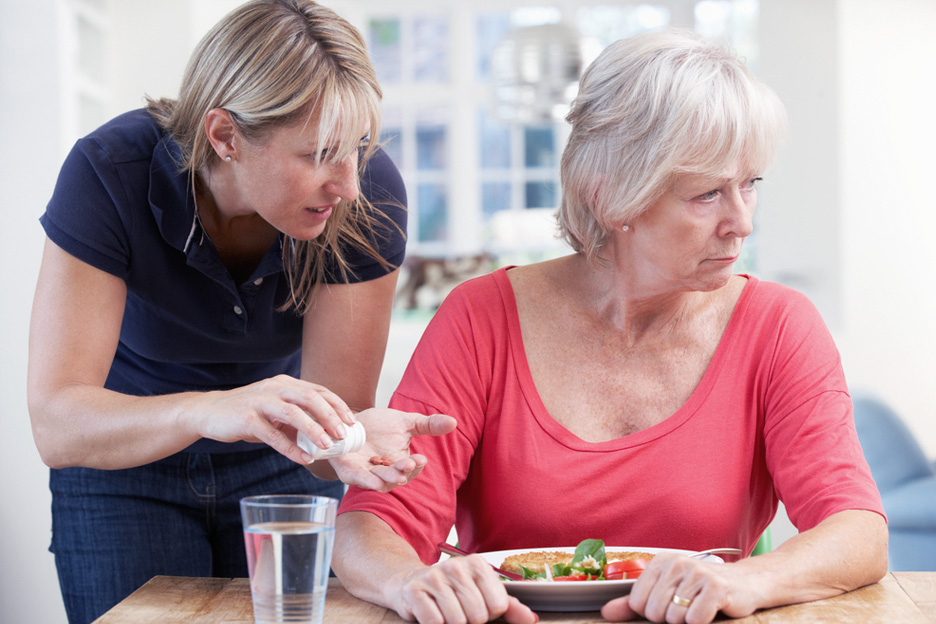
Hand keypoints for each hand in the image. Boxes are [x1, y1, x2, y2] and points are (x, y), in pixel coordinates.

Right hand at [192, 374, 355, 464]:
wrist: (209, 412)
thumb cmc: (248, 413)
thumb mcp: (275, 411)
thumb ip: (297, 418)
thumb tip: (326, 436)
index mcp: (285, 384)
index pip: (318, 390)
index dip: (337, 405)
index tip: (352, 421)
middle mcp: (275, 388)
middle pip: (310, 397)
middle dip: (330, 415)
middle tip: (344, 434)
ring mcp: (260, 402)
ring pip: (293, 413)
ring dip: (313, 430)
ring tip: (327, 446)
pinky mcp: (246, 419)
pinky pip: (272, 435)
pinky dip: (290, 448)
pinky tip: (304, 459)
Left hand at [329, 408, 456, 491]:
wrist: (350, 422)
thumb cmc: (379, 426)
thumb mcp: (406, 422)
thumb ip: (429, 424)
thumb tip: (453, 422)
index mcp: (400, 463)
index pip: (412, 468)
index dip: (416, 465)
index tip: (421, 459)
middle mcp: (385, 472)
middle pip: (396, 478)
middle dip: (402, 472)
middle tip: (408, 465)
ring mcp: (367, 474)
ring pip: (379, 482)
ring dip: (387, 479)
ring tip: (396, 475)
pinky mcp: (349, 473)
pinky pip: (358, 479)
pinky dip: (366, 481)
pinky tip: (373, 481)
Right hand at [391, 555, 537, 623]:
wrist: (412, 584)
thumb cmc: (453, 592)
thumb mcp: (482, 594)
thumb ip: (509, 607)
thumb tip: (531, 619)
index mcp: (478, 564)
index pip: (498, 605)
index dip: (489, 614)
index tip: (477, 606)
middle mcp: (456, 566)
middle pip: (478, 615)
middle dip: (470, 621)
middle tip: (459, 611)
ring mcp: (434, 576)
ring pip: (457, 621)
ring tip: (445, 613)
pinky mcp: (414, 590)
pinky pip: (435, 622)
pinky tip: (431, 614)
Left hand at [601, 553, 761, 623]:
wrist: (745, 584)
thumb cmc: (702, 590)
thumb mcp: (666, 591)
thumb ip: (634, 603)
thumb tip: (606, 612)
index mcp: (660, 562)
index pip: (637, 602)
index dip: (652, 612)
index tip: (669, 604)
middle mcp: (677, 563)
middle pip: (655, 612)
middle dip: (671, 618)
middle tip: (688, 606)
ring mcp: (698, 573)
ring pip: (675, 618)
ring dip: (688, 620)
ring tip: (700, 607)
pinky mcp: (717, 588)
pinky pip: (695, 619)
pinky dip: (702, 622)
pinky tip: (712, 610)